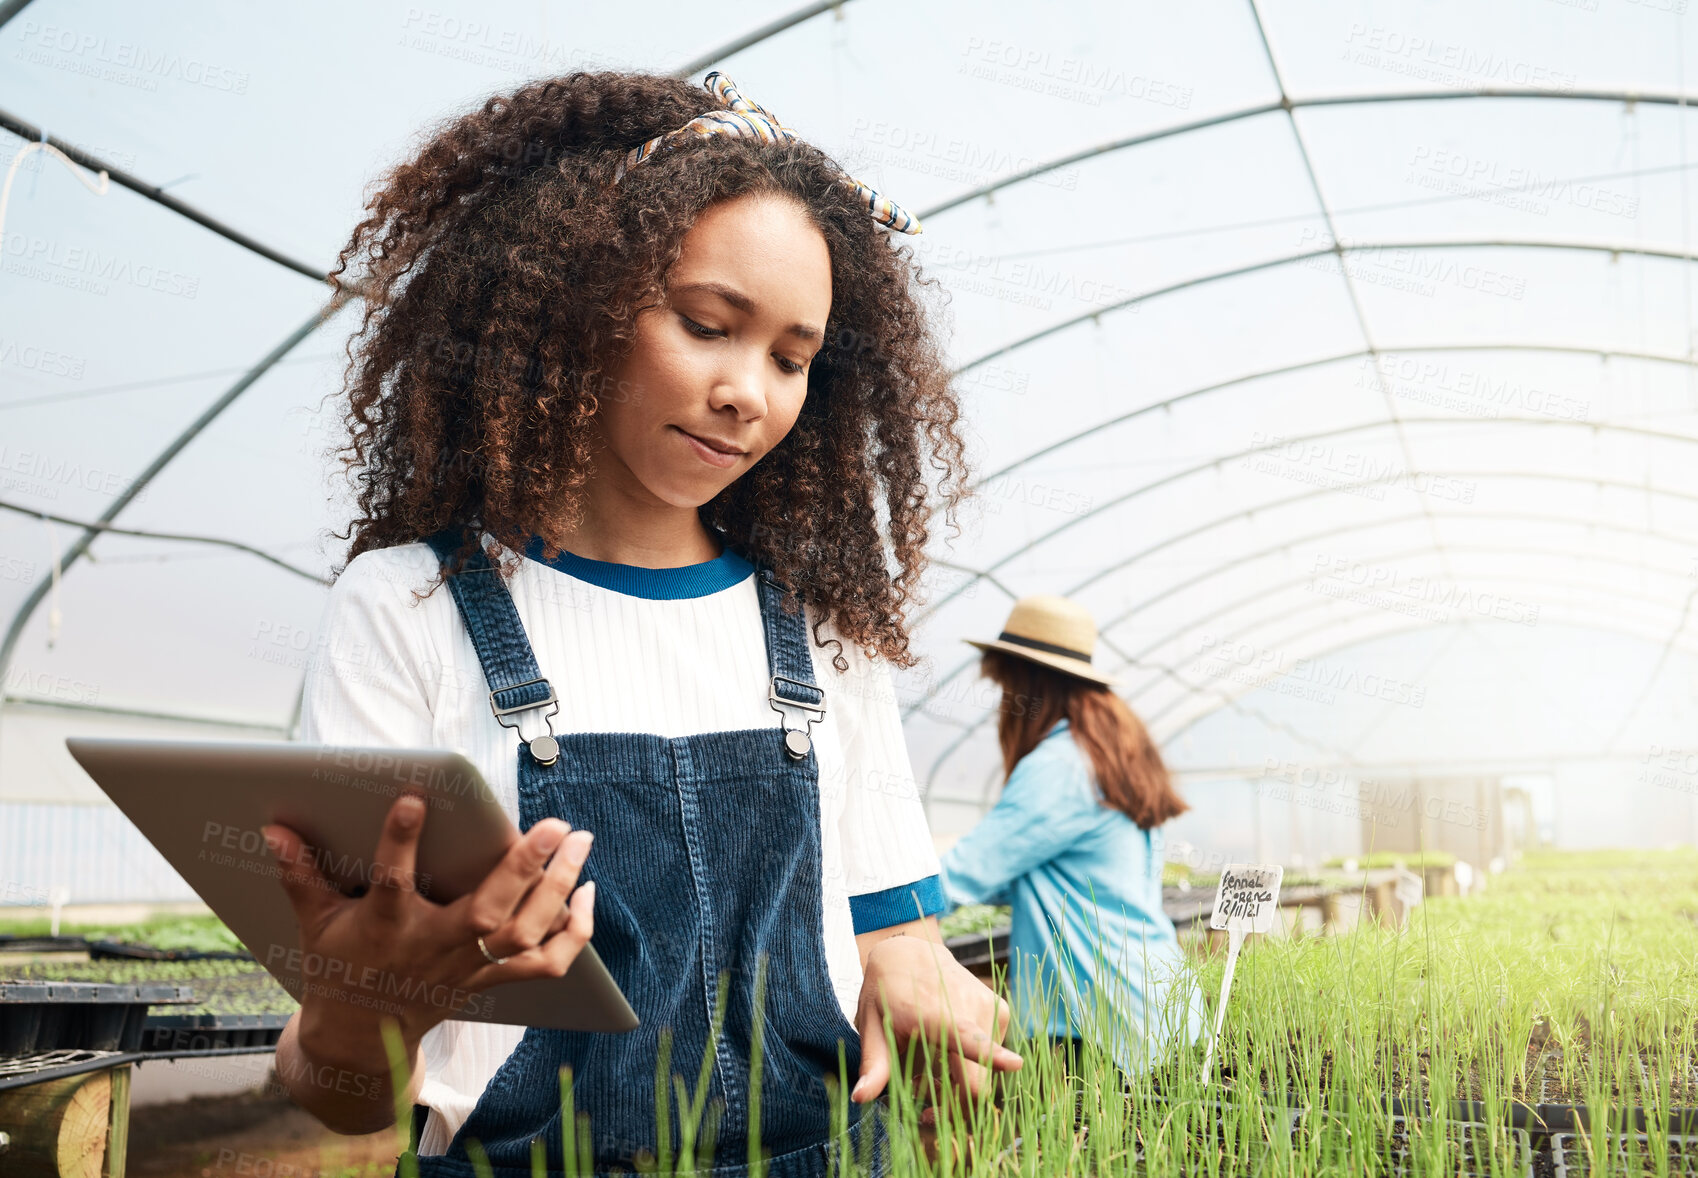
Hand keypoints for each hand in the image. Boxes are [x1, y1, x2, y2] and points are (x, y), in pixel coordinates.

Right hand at [261, 791, 596, 1059]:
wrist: (360, 1037)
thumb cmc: (339, 965)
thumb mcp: (313, 921)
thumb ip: (300, 874)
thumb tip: (273, 829)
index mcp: (386, 927)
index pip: (391, 882)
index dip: (400, 841)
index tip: (415, 798)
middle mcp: (433, 948)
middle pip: (487, 912)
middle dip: (525, 867)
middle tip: (555, 823)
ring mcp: (468, 967)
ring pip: (525, 933)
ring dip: (560, 888)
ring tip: (579, 842)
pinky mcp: (491, 980)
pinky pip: (546, 963)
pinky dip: (574, 934)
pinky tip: (587, 894)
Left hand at [850, 933, 1021, 1106]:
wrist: (911, 952)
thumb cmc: (886, 993)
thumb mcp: (872, 1027)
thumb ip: (874, 1065)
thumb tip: (860, 1097)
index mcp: (939, 1014)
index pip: (969, 1039)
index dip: (993, 1056)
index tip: (1014, 1064)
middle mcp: (973, 1009)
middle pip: (978, 1084)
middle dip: (954, 1107)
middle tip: (923, 1107)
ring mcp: (992, 1009)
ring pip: (985, 1077)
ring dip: (959, 1087)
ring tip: (929, 1072)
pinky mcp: (1002, 1011)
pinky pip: (991, 1059)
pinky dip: (971, 1068)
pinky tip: (948, 1055)